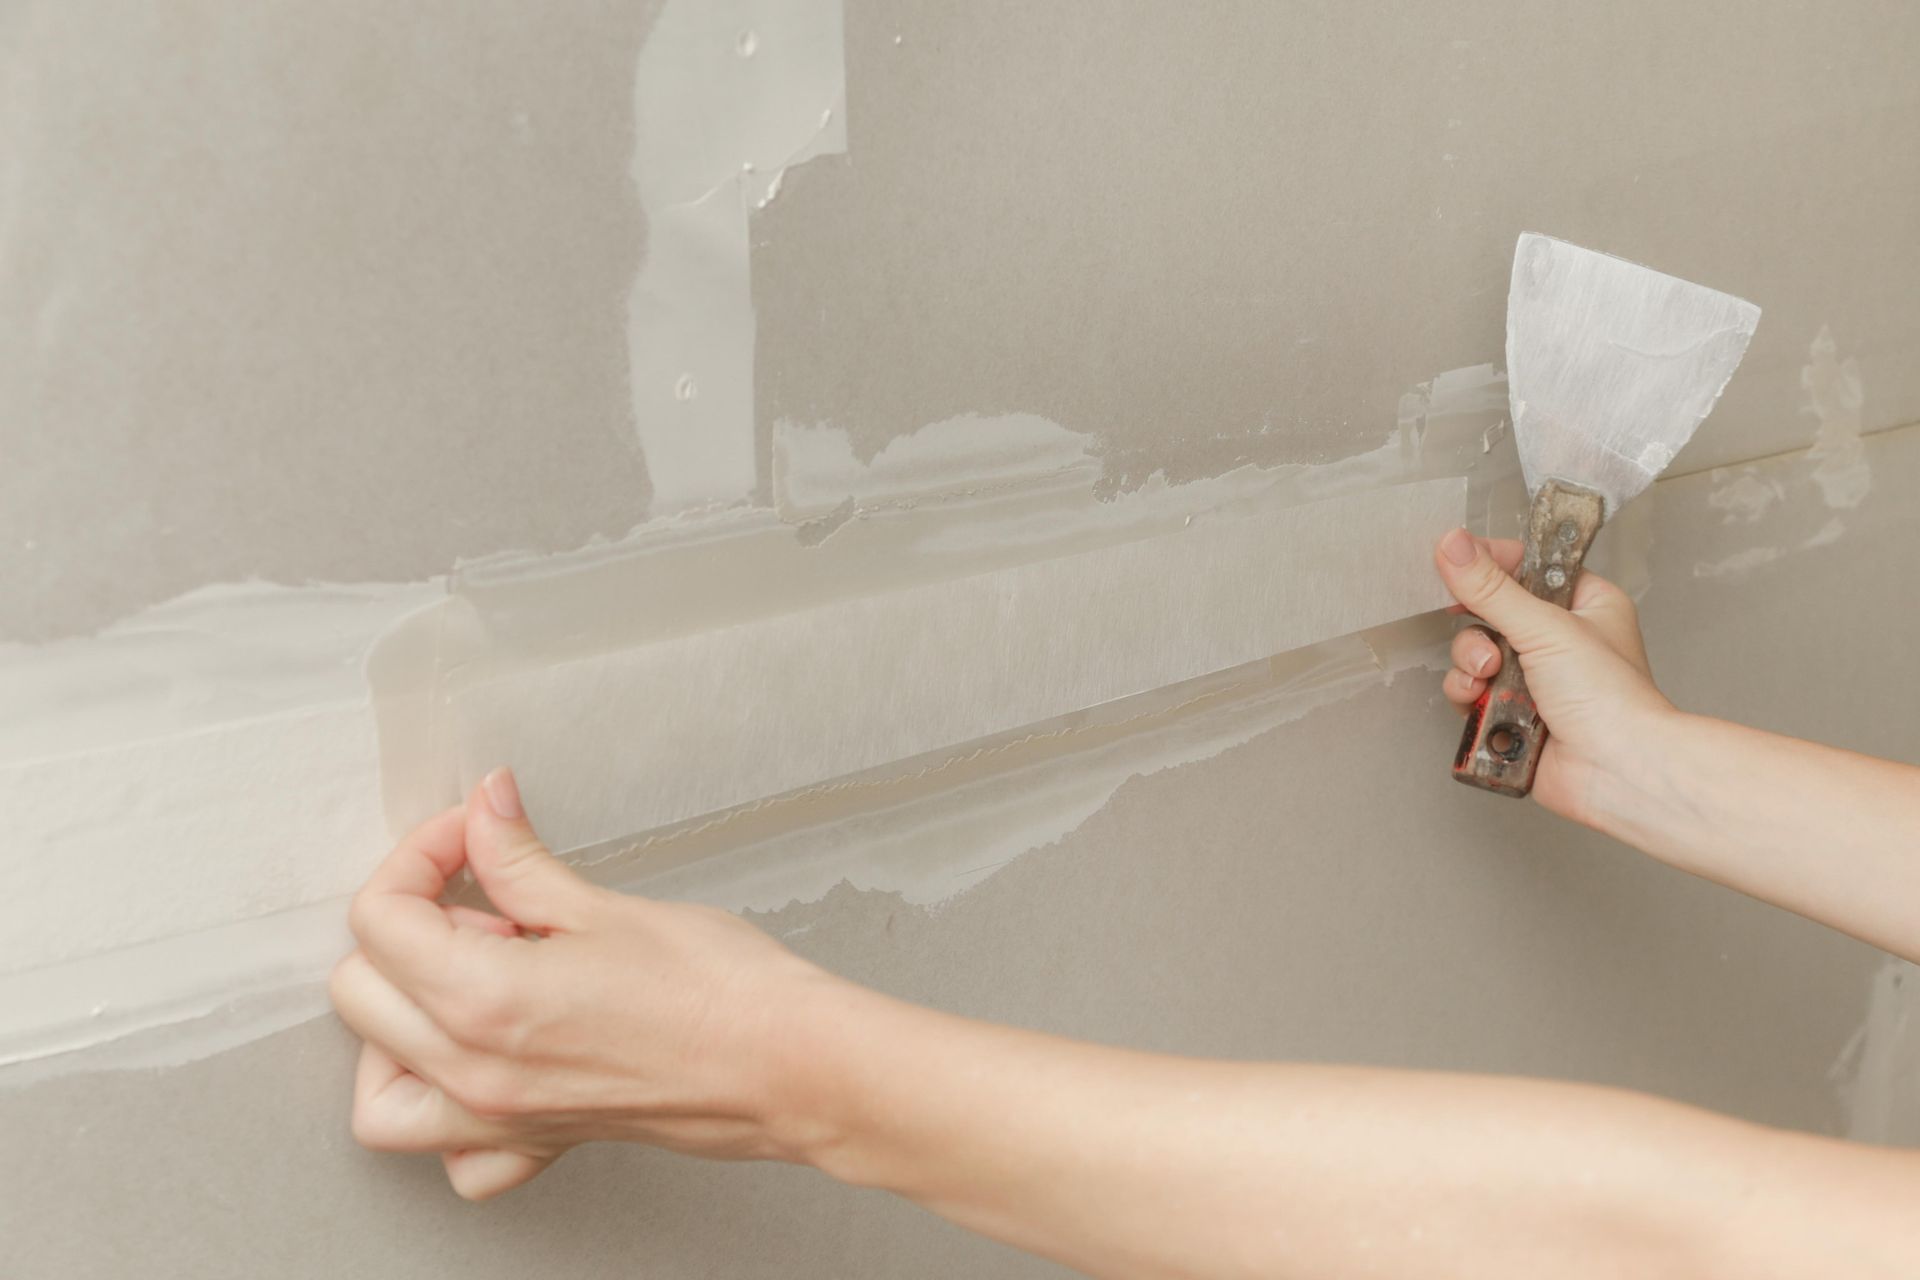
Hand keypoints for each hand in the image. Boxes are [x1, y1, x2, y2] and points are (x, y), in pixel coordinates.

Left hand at [329, 768, 848, 1199]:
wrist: (784, 1061)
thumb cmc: (718, 990)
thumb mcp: (605, 904)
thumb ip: (520, 860)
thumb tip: (483, 808)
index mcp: (484, 998)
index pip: (382, 918)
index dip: (420, 855)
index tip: (470, 835)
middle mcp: (475, 1070)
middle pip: (363, 991)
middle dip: (409, 927)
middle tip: (485, 899)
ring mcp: (501, 1116)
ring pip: (378, 1091)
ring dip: (396, 1026)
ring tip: (463, 979)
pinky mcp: (539, 1139)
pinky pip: (452, 1155)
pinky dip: (445, 1115)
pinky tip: (485, 1062)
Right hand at [1433, 528, 1673, 825]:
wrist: (1616, 771)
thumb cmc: (1612, 700)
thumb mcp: (1547, 627)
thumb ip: (1492, 588)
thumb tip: (1454, 545)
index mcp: (1583, 605)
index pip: (1526, 566)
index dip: (1492, 565)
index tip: (1464, 564)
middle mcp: (1559, 641)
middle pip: (1490, 613)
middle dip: (1477, 630)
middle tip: (1489, 643)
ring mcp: (1534, 680)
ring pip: (1474, 655)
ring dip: (1470, 667)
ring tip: (1490, 680)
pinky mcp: (1512, 714)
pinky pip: (1470, 694)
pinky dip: (1470, 699)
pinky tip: (1486, 707)